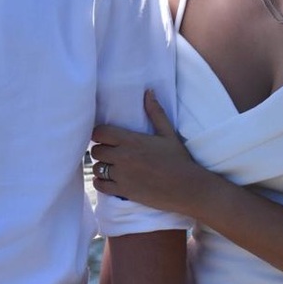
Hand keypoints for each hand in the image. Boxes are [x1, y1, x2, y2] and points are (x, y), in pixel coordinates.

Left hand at [91, 89, 201, 214]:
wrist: (186, 188)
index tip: (105, 137)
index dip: (100, 134)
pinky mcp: (122, 191)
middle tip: (110, 152)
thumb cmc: (179, 159)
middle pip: (95, 151)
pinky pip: (99, 186)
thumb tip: (149, 92)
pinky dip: (101, 182)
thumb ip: (156, 112)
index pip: (100, 133)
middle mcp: (122, 157)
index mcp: (131, 140)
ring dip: (102, 167)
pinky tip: (109, 180)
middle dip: (101, 150)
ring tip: (111, 167)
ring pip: (96, 168)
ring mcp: (121, 175)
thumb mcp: (168, 134)